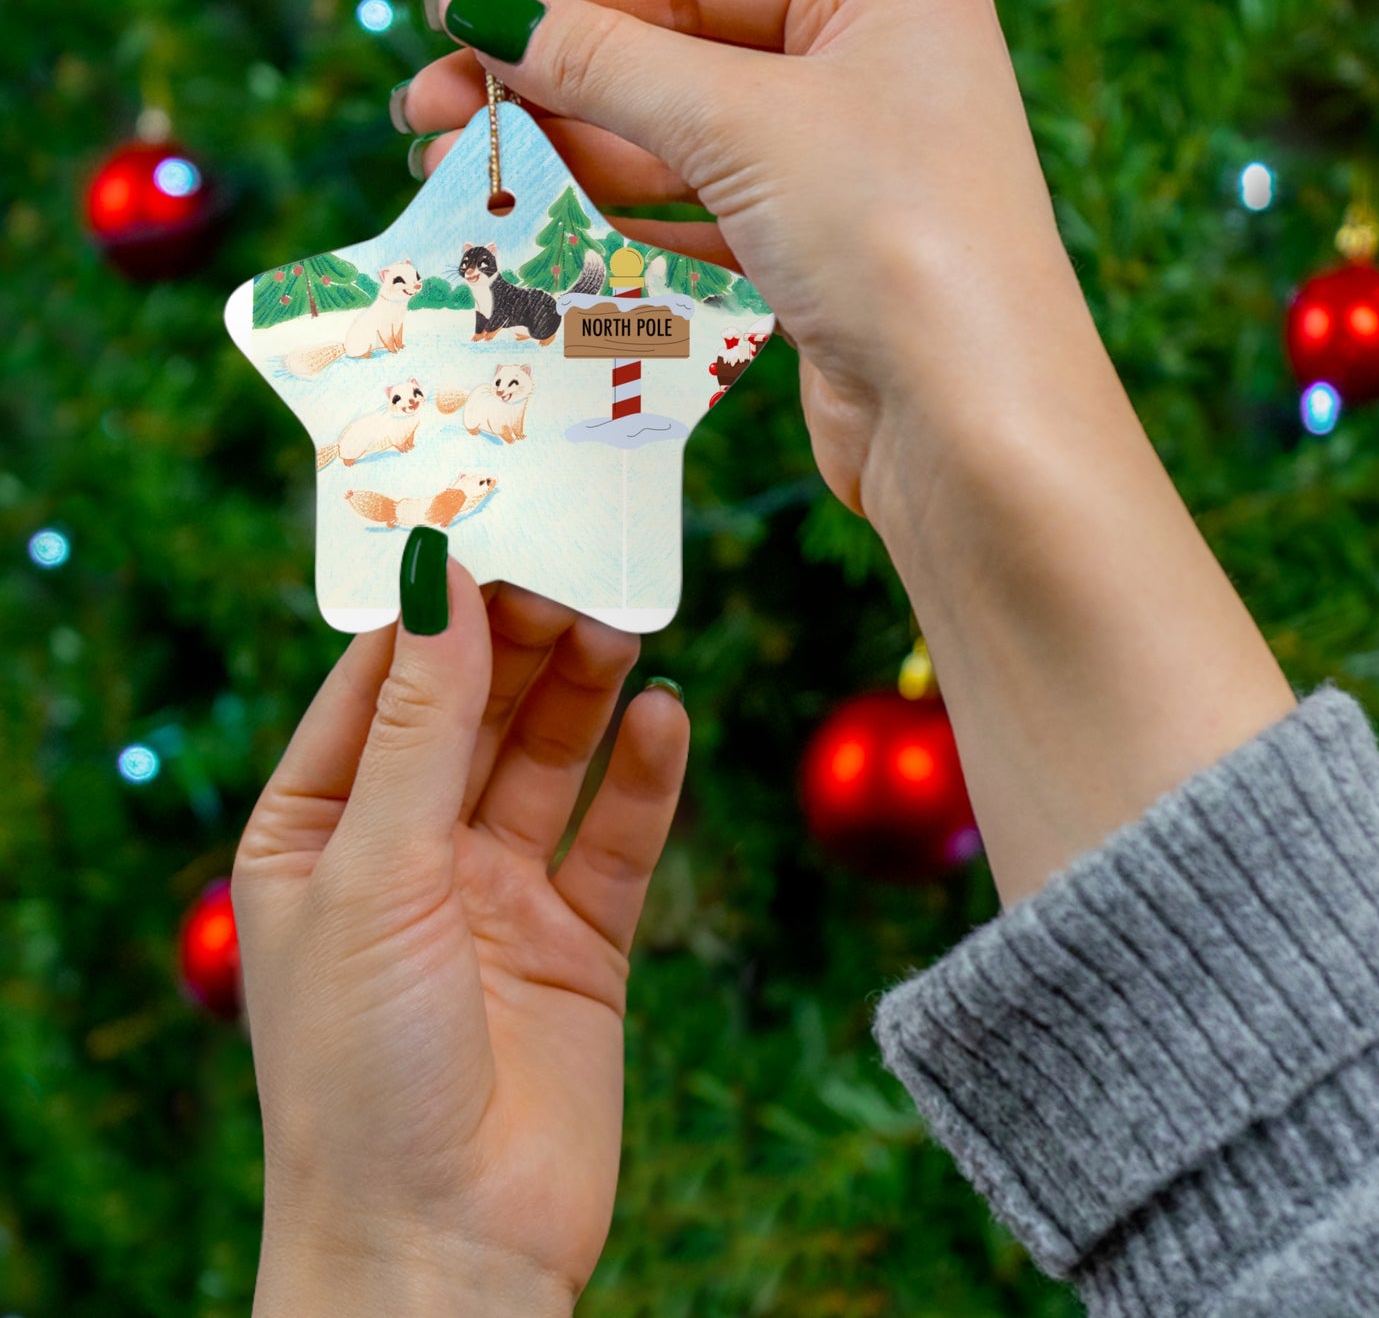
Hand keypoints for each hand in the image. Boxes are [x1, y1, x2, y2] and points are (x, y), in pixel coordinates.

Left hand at [232, 565, 688, 1313]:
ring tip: (624, 624)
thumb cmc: (361, 1071)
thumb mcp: (374, 873)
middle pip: (473, 711)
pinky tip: (667, 718)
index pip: (377, 686)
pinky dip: (644, 777)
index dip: (431, 609)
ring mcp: (497, 896)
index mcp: (318, 832)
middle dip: (521, 642)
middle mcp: (408, 853)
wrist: (445, 1252)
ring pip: (549, 760)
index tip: (488, 526)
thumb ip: (417, 726)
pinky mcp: (579, 941)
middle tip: (578, 569)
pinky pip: (616, 837)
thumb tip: (439, 582)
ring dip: (585, 693)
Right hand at [400, 0, 1090, 518]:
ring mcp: (847, 172)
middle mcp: (871, 72)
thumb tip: (487, 14)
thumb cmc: (893, 237)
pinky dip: (623, 224)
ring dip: (570, 159)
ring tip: (459, 174)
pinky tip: (544, 227)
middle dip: (549, 86)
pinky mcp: (821, 262)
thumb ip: (608, 62)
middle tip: (427, 113)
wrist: (972, 428)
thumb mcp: (743, 122)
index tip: (452, 16)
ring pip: (680, 147)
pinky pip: (702, 222)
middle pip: (675, 59)